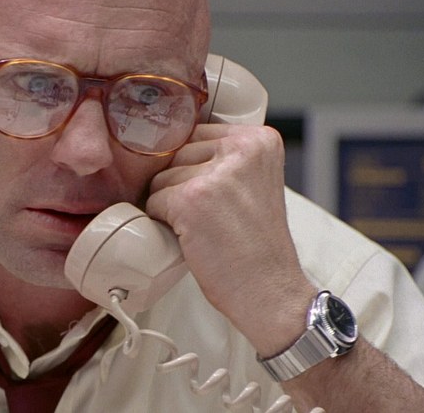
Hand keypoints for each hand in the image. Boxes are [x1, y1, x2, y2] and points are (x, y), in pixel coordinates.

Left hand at [146, 124, 314, 354]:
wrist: (270, 291)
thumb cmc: (256, 244)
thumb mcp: (254, 183)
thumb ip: (224, 158)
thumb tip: (170, 144)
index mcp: (259, 140)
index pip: (196, 133)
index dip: (191, 165)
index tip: (208, 193)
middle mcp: (241, 150)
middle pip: (177, 153)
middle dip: (180, 185)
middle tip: (210, 216)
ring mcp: (215, 175)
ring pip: (161, 178)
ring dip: (171, 205)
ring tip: (205, 227)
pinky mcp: (190, 200)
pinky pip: (153, 201)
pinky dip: (163, 222)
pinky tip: (192, 237)